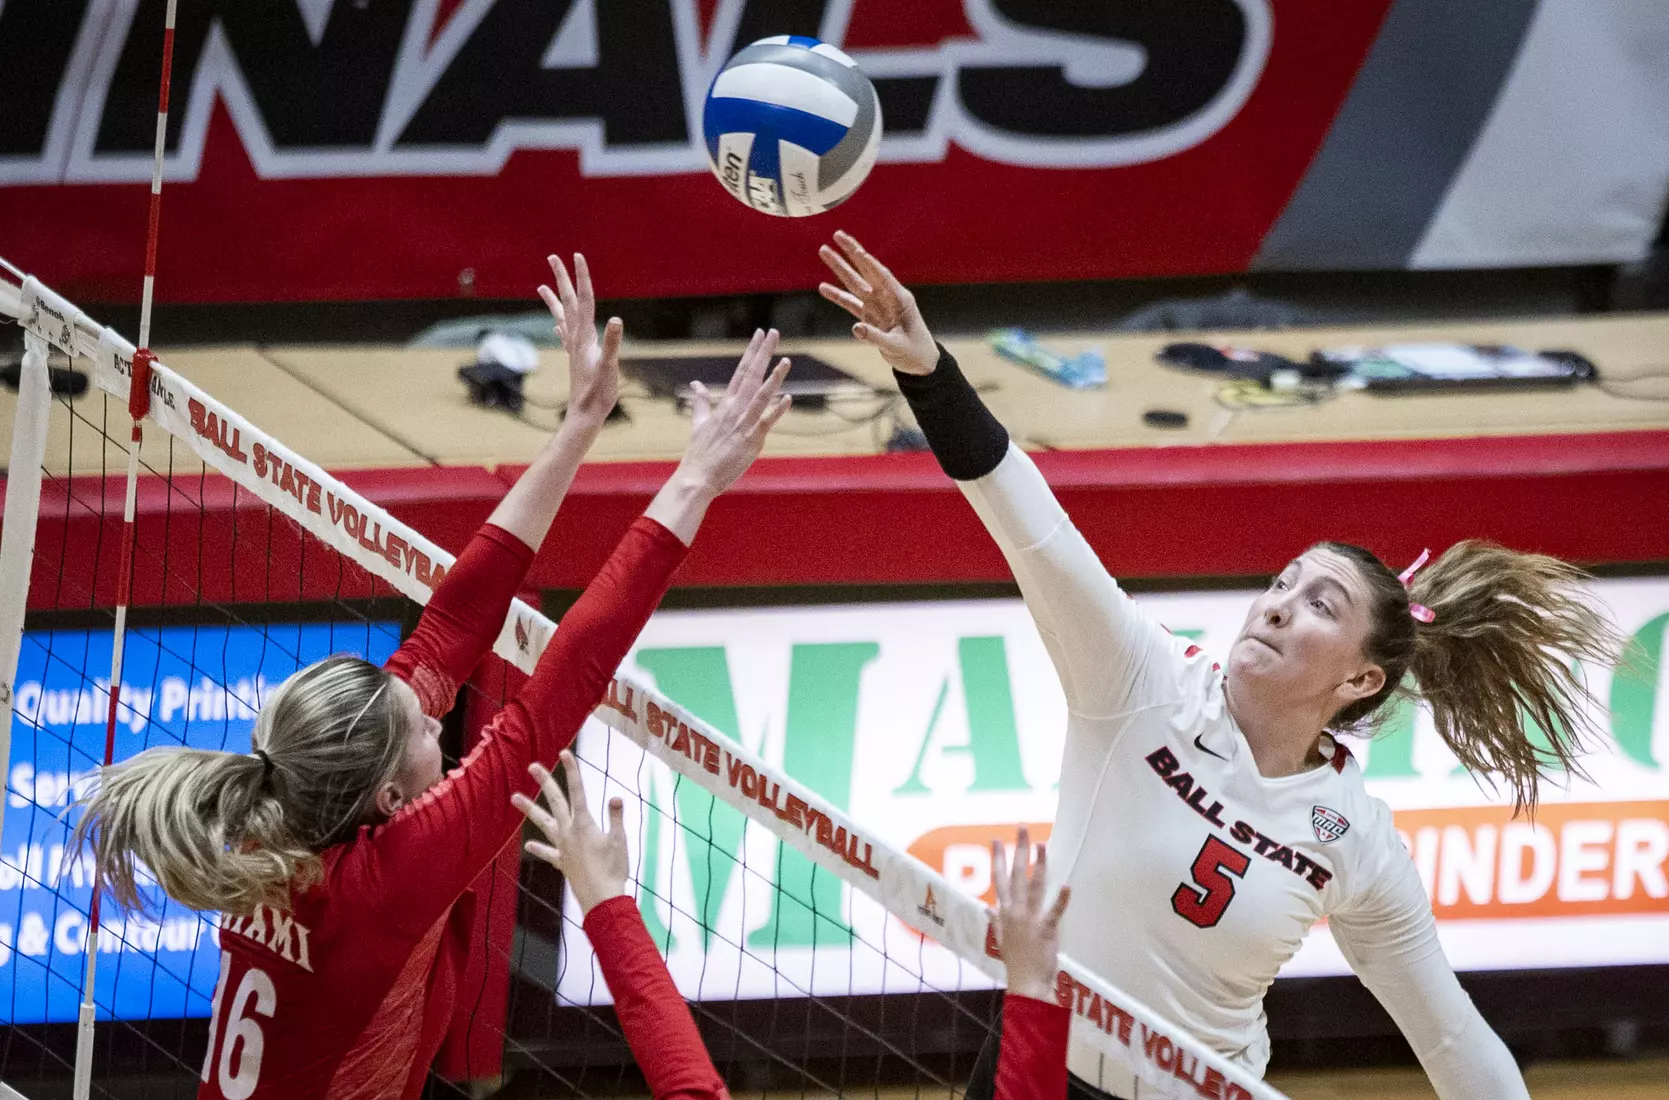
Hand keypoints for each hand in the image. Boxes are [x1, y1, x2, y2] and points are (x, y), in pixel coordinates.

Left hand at [512, 750, 628, 915]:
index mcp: (584, 823)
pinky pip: (548, 852)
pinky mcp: (563, 862)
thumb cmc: (614, 869)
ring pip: (543, 823)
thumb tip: (615, 798)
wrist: (601, 898)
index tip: (565, 753)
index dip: (572, 771)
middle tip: (532, 766)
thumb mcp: (620, 840)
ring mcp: (563, 847)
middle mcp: (569, 832)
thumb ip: (616, 818)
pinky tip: (528, 844)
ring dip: (529, 809)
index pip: (578, 791)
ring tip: (514, 797)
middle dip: (545, 782)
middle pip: (555, 801)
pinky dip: (538, 848)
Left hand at [539, 253, 621, 425]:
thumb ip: (613, 343)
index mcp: (585, 337)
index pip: (584, 299)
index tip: (577, 256)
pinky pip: (565, 335)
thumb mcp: (610, 367)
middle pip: (569, 301)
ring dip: (554, 299)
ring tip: (542, 286)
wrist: (584, 415)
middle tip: (554, 257)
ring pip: (562, 316)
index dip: (582, 277)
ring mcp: (574, 348)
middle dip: (562, 278)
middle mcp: (576, 338)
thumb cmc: (598, 394)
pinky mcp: (576, 358)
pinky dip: (560, 324)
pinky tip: (556, 324)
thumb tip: (617, 319)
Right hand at [677, 328, 791, 495]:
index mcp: (725, 404)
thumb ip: (700, 401)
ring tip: (786, 360)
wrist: (698, 477)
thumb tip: (696, 383)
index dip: (752, 351)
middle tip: (773, 332)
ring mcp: (744, 424)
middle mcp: (735, 410)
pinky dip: (776, 410)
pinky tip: (787, 398)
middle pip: (751, 376)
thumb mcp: (699, 422)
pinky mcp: (751, 440)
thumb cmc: (700, 452)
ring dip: (774, 378)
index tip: (760, 334)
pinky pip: (766, 422)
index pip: (741, 371)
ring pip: (761, 396)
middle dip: (763, 353)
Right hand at [817, 230, 938, 375]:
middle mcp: (887, 297)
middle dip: (851, 252)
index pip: (882, 276)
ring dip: (839, 268)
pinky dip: (837, 296)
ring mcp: (876, 305)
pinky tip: (823, 287)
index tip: (858, 250)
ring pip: (855, 282)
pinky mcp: (869, 316)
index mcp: (900, 299)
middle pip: (866, 270)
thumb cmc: (914, 352)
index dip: (870, 263)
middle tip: (837, 234)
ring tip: (824, 250)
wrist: (919, 362)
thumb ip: (876, 337)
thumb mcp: (896, 346)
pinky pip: (850, 303)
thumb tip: (855, 328)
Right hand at [990, 825, 1069, 1002]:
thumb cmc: (1015, 962)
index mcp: (1004, 912)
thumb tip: (987, 909)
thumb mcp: (1001, 939)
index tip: (996, 839)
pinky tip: (1067, 886)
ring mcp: (1030, 919)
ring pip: (1034, 886)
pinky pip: (1054, 912)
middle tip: (1022, 828)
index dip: (998, 858)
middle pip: (1016, 874)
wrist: (1026, 983)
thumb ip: (996, 921)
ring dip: (1039, 865)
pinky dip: (1061, 900)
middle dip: (1019, 850)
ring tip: (1042, 845)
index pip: (999, 879)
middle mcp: (1015, 911)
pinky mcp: (1046, 930)